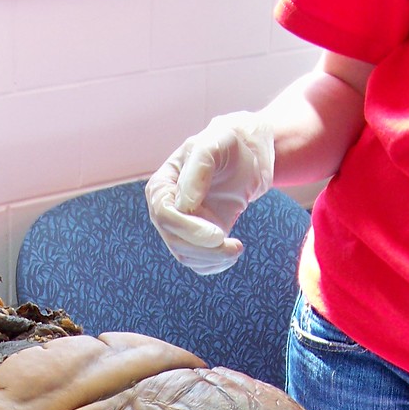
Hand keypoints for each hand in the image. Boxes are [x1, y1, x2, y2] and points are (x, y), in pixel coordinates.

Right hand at [145, 112, 275, 274]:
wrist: (246, 156)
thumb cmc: (227, 145)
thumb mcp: (214, 145)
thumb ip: (198, 171)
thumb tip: (184, 206)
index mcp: (161, 186)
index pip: (164, 215)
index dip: (189, 229)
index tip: (218, 234)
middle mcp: (165, 209)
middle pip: (174, 240)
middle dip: (204, 249)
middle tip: (235, 247)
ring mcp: (181, 227)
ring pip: (186, 256)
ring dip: (213, 258)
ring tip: (237, 248)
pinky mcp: (197, 241)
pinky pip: (199, 263)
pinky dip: (216, 264)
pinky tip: (233, 251)